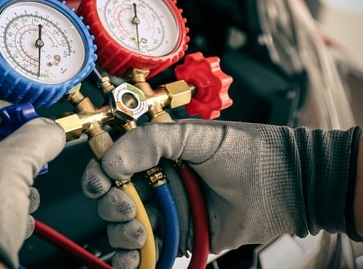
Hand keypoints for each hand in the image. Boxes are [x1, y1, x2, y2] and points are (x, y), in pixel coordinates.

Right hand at [82, 120, 359, 268]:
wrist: (291, 186)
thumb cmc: (250, 152)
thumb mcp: (197, 135)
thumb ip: (150, 141)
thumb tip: (110, 162)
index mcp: (154, 154)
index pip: (110, 164)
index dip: (99, 175)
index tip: (103, 184)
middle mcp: (156, 183)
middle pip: (112, 200)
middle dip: (112, 208)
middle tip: (130, 210)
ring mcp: (169, 213)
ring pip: (125, 229)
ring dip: (121, 236)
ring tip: (139, 235)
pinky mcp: (183, 239)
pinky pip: (149, 253)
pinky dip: (133, 261)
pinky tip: (132, 262)